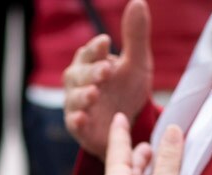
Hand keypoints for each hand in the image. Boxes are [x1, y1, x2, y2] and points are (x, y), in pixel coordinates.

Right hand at [63, 0, 152, 157]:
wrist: (127, 124)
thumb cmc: (127, 89)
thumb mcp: (136, 63)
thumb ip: (135, 36)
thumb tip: (137, 1)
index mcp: (91, 62)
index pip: (89, 52)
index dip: (95, 49)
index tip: (105, 43)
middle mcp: (79, 81)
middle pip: (79, 74)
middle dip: (92, 72)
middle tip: (106, 69)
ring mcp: (77, 104)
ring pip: (74, 97)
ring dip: (83, 95)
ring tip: (94, 93)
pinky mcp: (78, 126)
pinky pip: (74, 123)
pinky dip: (76, 120)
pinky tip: (82, 118)